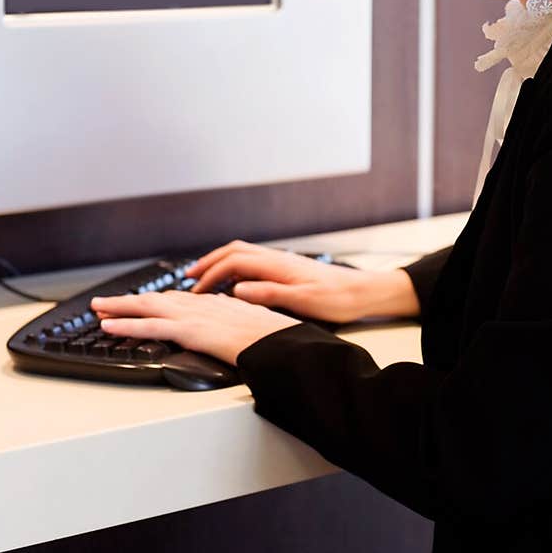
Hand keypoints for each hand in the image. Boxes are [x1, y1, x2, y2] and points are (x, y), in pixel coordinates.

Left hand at [91, 288, 300, 365]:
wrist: (284, 343)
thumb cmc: (275, 338)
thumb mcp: (254, 325)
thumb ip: (237, 322)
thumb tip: (231, 325)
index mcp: (217, 304)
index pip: (177, 300)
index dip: (155, 302)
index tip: (140, 303)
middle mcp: (202, 305)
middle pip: (157, 299)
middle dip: (129, 301)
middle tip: (106, 303)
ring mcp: (194, 317)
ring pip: (147, 308)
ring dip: (119, 308)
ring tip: (98, 309)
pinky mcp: (190, 331)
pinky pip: (150, 327)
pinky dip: (126, 326)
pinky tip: (108, 327)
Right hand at [185, 239, 418, 323]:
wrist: (363, 291)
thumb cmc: (337, 298)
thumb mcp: (302, 301)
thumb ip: (269, 294)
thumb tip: (237, 289)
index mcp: (277, 265)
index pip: (233, 263)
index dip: (210, 275)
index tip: (195, 292)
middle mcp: (277, 258)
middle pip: (234, 251)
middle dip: (208, 263)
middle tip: (188, 278)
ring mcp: (281, 261)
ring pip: (243, 254)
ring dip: (220, 263)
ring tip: (203, 279)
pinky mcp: (287, 268)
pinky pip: (253, 261)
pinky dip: (235, 268)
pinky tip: (232, 283)